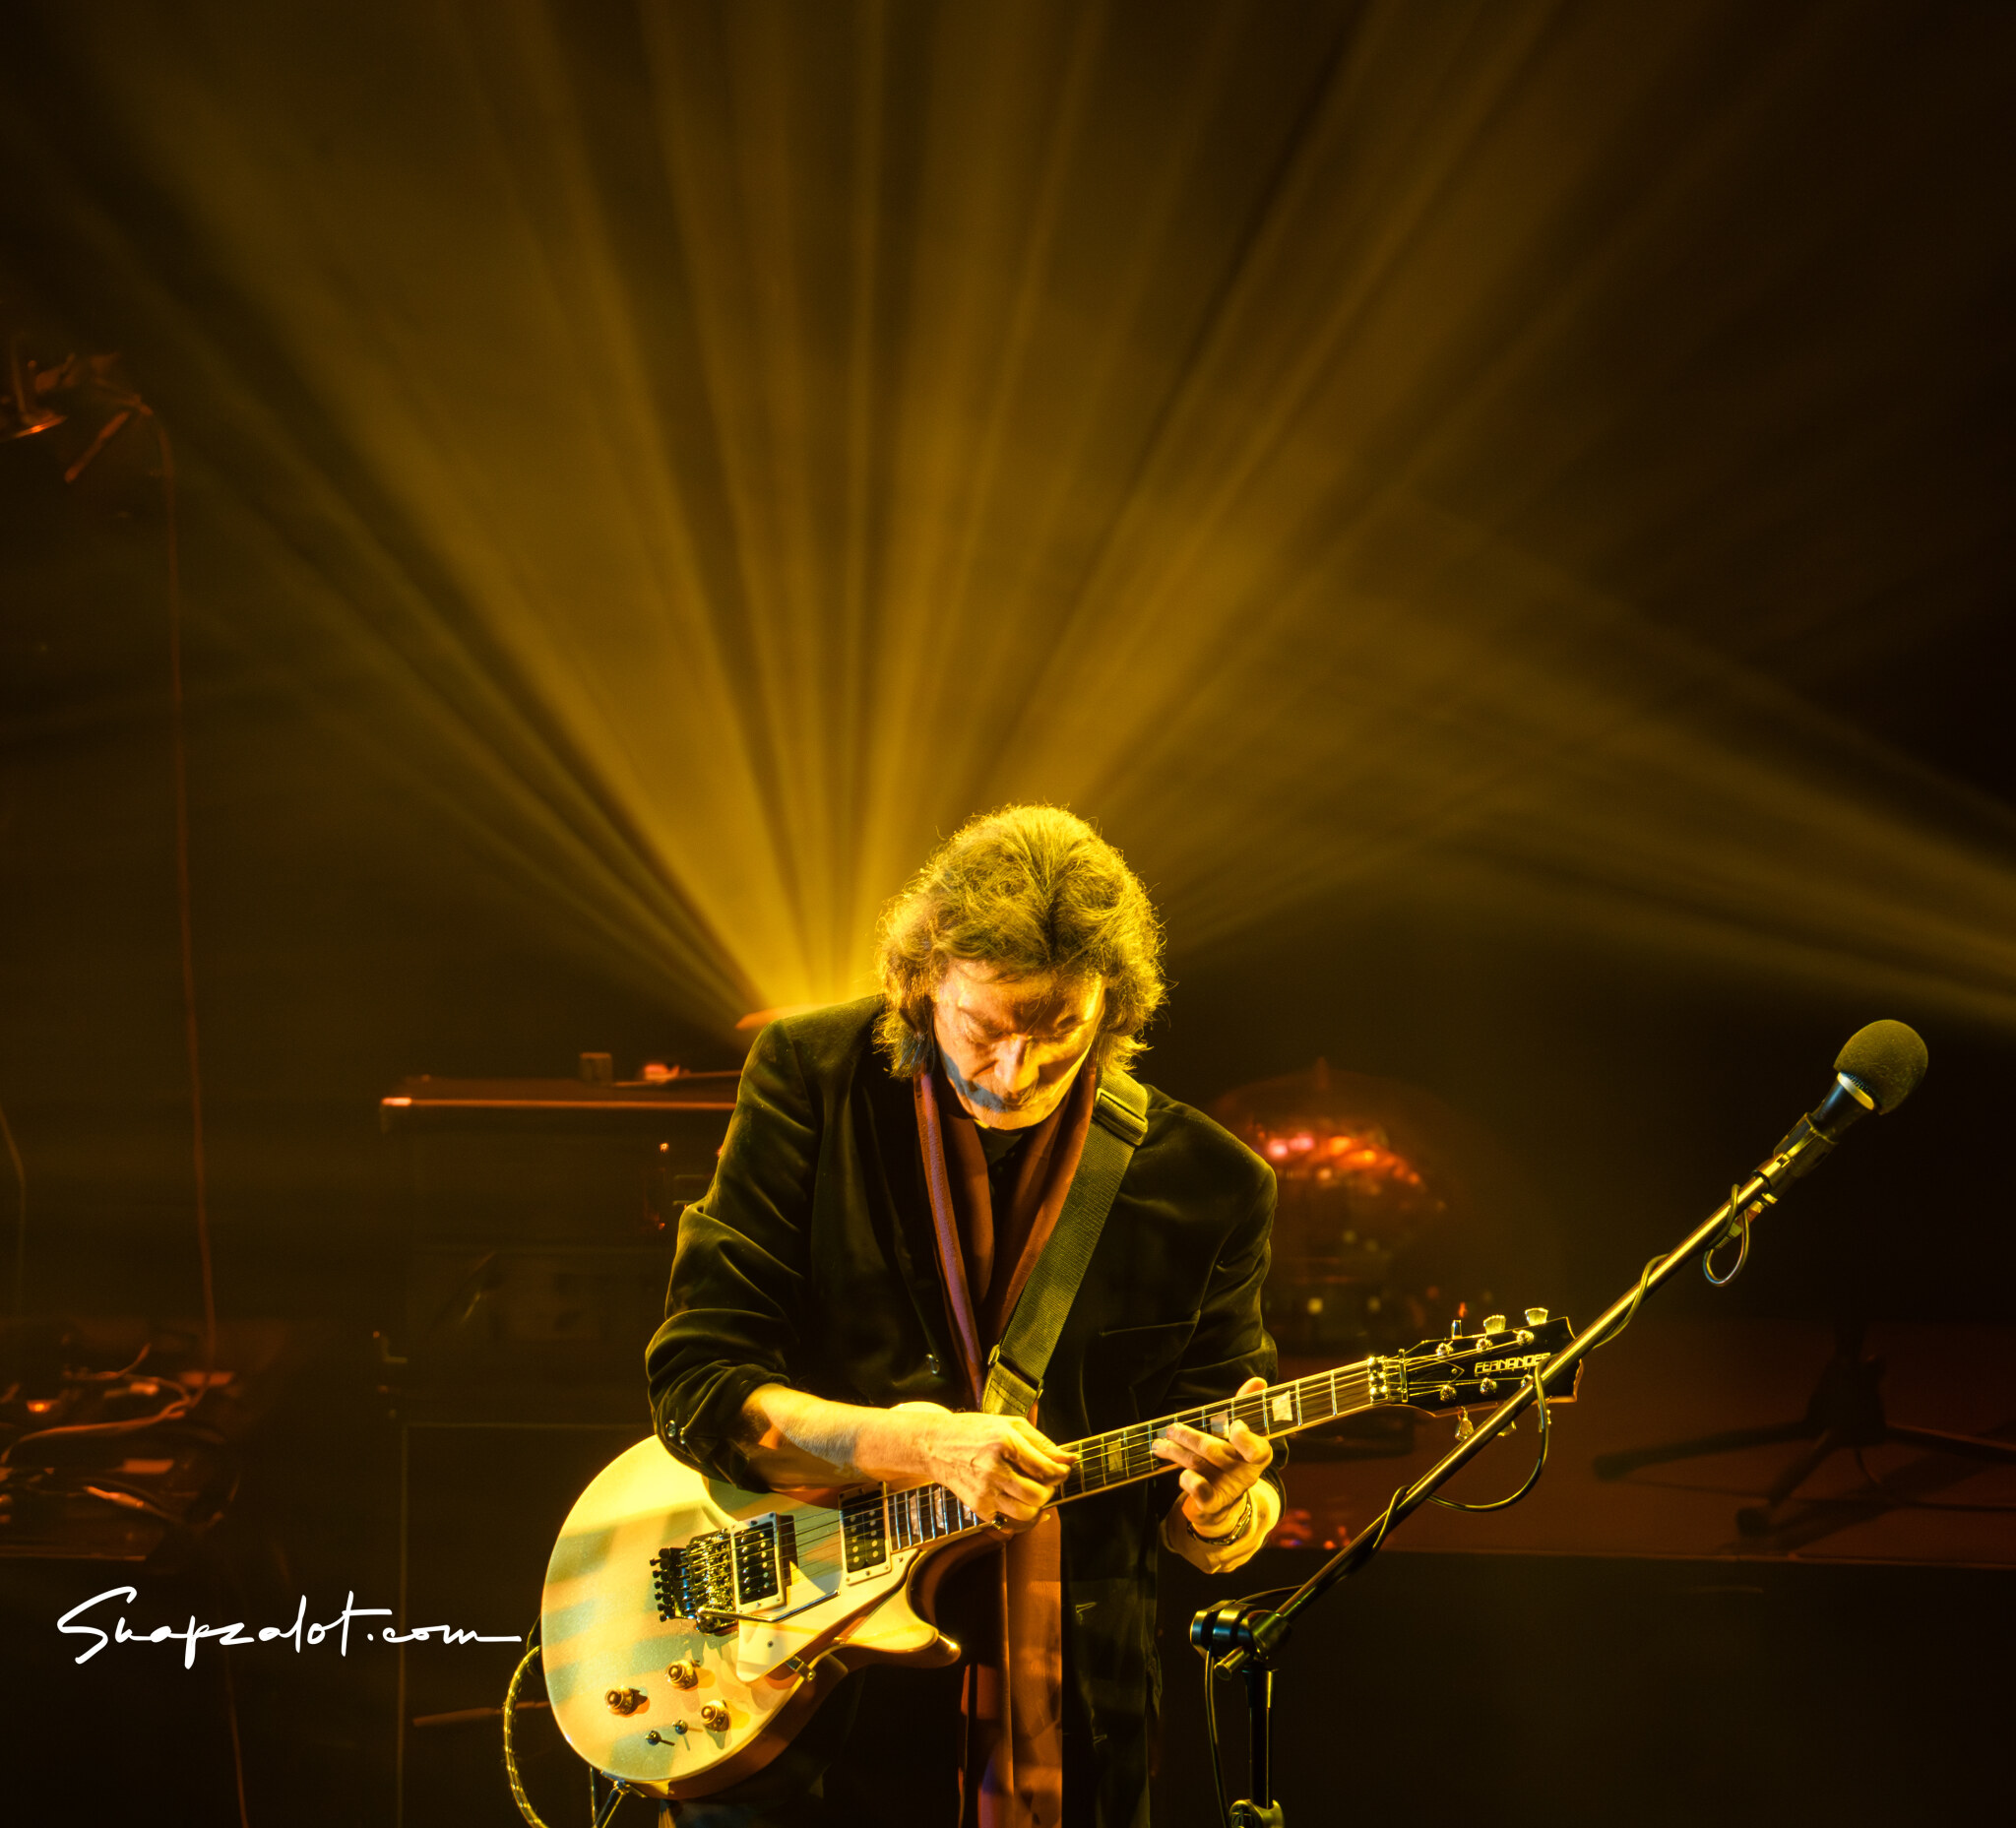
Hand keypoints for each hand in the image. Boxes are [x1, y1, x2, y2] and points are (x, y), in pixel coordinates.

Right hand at [870, 1402, 1075, 1529]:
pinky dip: (1016, 1510)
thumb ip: (1042, 1443)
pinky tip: (1012, 1494)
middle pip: (1038, 1495)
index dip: (1060, 1472)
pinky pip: (1009, 1519)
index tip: (1062, 1470)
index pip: (1046, 1468)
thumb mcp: (1011, 1425)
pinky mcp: (977, 1507)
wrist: (936, 1445)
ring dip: (1036, 1505)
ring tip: (1031, 1490)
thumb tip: (1069, 1459)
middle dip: (1049, 1490)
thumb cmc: (977, 1431)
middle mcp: (993, 1468)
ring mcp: (984, 1490)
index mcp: (1004, 1442)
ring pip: (1026, 1513)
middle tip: (1046, 1482)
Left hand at [1152, 1376, 1272, 1555]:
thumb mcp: (1239, 1434)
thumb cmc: (1231, 1459)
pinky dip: (1188, 1480)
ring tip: (1160, 1443)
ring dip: (1175, 1451)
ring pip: (1198, 1464)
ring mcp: (1229, 1490)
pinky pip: (1198, 1490)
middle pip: (1213, 1450)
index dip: (1246, 1439)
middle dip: (1188, 1436)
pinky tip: (1179, 1474)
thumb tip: (1258, 1380)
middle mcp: (1245, 1474)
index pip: (1258, 1449)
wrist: (1225, 1503)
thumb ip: (1245, 1407)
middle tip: (1171, 1429)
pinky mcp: (1212, 1504)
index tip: (1235, 1425)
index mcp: (1257, 1455)